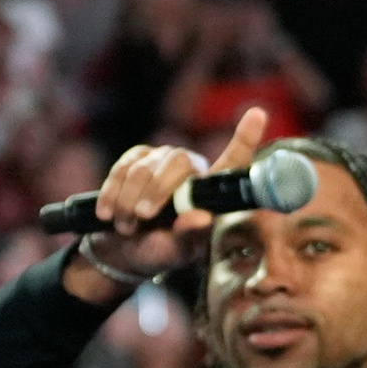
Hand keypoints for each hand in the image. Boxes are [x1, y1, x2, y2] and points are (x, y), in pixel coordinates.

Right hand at [66, 108, 269, 302]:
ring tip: (127, 226)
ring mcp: (162, 159)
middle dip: (155, 192)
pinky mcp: (136, 158)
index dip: (244, 138)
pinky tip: (108, 214)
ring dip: (129, 201)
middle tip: (142, 219)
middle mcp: (190, 169)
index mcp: (209, 191)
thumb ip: (189, 237)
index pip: (231, 162)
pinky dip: (113, 194)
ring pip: (143, 168)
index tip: (258, 114)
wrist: (123, 250)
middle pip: (176, 163)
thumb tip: (200, 217)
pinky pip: (122, 169)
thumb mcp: (177, 252)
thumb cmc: (160, 251)